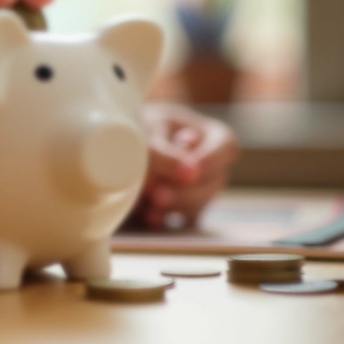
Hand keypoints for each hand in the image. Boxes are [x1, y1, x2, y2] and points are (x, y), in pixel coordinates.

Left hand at [134, 103, 237, 228]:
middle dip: (185, 191)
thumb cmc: (138, 125)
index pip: (226, 146)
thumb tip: (191, 173)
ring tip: (148, 201)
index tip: (189, 171)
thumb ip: (165, 153)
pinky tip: (147, 214)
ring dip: (173, 205)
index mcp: (210, 134)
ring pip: (200, 203)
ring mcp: (200, 186)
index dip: (211, 160)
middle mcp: (211, 162)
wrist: (117, 140)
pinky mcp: (184, 206)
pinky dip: (164, 217)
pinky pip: (182, 218)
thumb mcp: (148, 131)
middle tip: (157, 195)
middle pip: (214, 181)